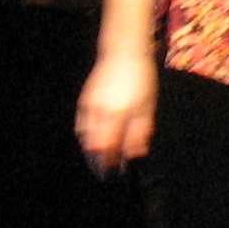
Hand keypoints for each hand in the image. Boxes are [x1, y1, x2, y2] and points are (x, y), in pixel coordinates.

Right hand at [76, 49, 157, 173]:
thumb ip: (140, 131)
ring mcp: (88, 106)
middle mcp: (99, 113)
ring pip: (84, 138)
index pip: (108, 148)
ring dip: (90, 153)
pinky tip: (91, 143)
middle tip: (103, 174)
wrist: (123, 52)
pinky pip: (81, 126)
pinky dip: (85, 139)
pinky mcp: (84, 101)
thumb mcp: (147, 106)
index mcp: (116, 115)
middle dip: (97, 163)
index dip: (109, 164)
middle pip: (93, 147)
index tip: (114, 174)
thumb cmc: (141, 79)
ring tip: (98, 163)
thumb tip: (134, 154)